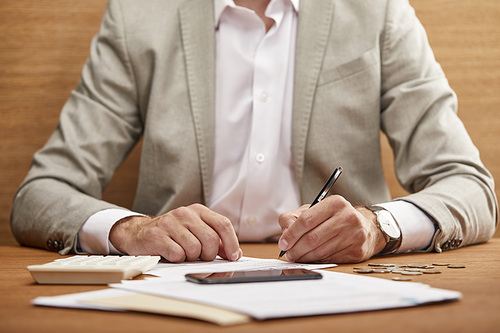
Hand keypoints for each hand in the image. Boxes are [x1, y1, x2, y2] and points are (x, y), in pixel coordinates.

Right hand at [109, 204, 241, 261]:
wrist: (138, 233)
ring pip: (195, 250)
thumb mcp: (194, 230)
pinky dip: (177, 260)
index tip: (234, 257)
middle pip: (210, 240)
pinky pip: (178, 255)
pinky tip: (170, 254)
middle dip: (208, 255)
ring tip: (182, 253)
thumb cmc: (171, 234)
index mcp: (198, 211)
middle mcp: (185, 213)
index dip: (231, 243)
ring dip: (190, 258)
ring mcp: (170, 223)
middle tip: (200, 258)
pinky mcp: (157, 235)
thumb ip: (214, 239)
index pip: (223, 224)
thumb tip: (233, 254)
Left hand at [278, 195, 386, 262]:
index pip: (306, 220)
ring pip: (321, 250)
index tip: (283, 243)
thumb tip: (285, 235)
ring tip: (297, 257)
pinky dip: (318, 260)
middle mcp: (347, 217)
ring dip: (305, 257)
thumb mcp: (315, 210)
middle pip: (313, 237)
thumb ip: (295, 218)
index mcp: (335, 203)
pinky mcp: (357, 250)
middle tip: (288, 254)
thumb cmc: (335, 219)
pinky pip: (331, 259)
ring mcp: (355, 234)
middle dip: (296, 248)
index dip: (292, 234)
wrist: (366, 227)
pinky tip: (312, 258)